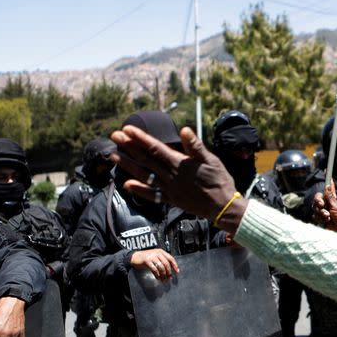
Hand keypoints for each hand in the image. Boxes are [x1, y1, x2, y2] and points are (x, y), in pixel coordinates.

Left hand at [110, 126, 246, 231]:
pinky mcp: (171, 199)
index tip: (128, 129)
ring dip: (128, 165)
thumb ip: (196, 146)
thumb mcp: (212, 160)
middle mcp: (170, 176)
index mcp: (180, 164)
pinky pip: (151, 195)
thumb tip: (185, 130)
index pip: (156, 148)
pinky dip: (139, 190)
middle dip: (129, 147)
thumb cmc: (220, 181)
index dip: (141, 138)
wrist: (222, 207)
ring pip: (144, 175)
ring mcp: (169, 189)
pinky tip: (126, 185)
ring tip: (114, 156)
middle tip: (115, 136)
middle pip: (145, 160)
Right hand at [129, 248, 178, 279]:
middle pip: (166, 263)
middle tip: (169, 277)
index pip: (171, 258)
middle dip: (169, 272)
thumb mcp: (156, 257)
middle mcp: (157, 253)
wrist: (135, 256)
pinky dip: (157, 275)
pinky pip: (154, 269)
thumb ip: (163, 260)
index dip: (175, 265)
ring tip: (163, 279)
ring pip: (161, 267)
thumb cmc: (146, 257)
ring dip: (163, 274)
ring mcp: (152, 257)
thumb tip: (170, 269)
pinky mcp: (147, 261)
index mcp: (161, 252)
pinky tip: (158, 277)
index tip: (177, 271)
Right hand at [312, 181, 336, 233]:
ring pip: (315, 207)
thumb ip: (330, 197)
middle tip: (322, 206)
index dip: (328, 179)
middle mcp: (327, 203)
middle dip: (318, 202)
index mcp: (332, 199)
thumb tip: (327, 186)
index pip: (329, 187)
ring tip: (328, 217)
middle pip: (317, 197)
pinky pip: (314, 215)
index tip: (326, 171)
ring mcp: (323, 210)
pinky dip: (319, 218)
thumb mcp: (336, 206)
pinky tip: (325, 221)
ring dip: (321, 213)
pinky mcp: (319, 217)